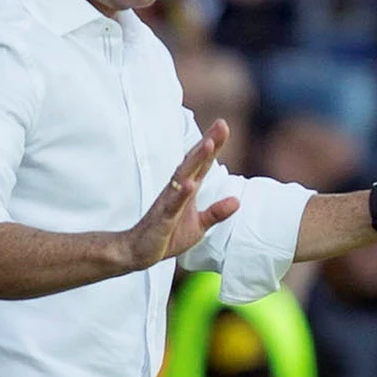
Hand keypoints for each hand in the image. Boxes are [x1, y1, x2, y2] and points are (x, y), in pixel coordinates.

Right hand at [120, 119, 240, 269]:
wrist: (139, 252)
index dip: (214, 145)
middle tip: (221, 124)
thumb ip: (216, 212)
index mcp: (188, 189)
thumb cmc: (167, 235)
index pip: (203, 164)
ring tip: (208, 144)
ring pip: (183, 176)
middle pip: (194, 162)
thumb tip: (237, 200)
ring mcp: (169, 202)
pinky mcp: (162, 218)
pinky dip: (181, 193)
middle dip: (208, 143)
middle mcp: (178, 190)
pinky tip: (190, 184)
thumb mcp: (199, 226)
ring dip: (195, 160)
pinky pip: (172, 204)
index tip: (223, 125)